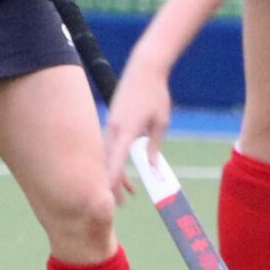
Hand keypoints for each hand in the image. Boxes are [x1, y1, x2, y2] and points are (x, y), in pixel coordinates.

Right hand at [100, 59, 173, 197]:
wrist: (145, 67)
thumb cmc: (155, 94)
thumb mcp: (161, 122)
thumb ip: (154, 146)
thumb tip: (152, 167)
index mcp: (126, 129)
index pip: (115, 160)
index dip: (111, 179)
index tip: (108, 195)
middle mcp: (114, 128)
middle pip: (108, 161)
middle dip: (113, 183)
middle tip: (122, 202)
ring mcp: (111, 123)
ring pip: (109, 154)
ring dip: (116, 172)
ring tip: (130, 191)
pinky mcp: (113, 119)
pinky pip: (111, 144)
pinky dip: (116, 159)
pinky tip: (127, 169)